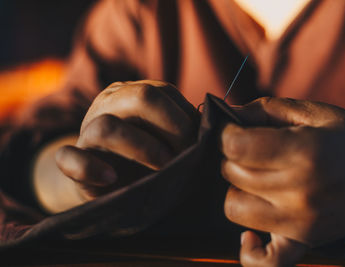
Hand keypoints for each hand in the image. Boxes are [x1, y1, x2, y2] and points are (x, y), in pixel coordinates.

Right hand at [55, 80, 198, 199]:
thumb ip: (184, 129)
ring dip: (143, 147)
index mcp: (132, 94)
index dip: (186, 117)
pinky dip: (90, 168)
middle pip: (140, 97)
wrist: (108, 180)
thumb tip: (215, 124)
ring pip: (106, 127)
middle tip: (187, 154)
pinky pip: (68, 157)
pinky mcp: (71, 160)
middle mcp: (109, 106)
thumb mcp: (166, 139)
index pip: (162, 91)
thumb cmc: (145, 159)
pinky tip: (112, 179)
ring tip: (164, 167)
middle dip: (173, 127)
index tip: (200, 143)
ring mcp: (87, 132)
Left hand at [221, 97, 344, 264]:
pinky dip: (250, 249)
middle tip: (252, 151)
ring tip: (257, 180)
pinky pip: (265, 260)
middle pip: (232, 174)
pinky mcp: (305, 240)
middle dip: (234, 157)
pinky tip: (251, 233)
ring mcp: (300, 221)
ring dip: (238, 190)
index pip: (236, 147)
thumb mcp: (316, 112)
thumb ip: (267, 109)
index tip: (234, 132)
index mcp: (303, 151)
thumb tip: (228, 114)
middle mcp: (298, 190)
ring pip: (235, 208)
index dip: (227, 135)